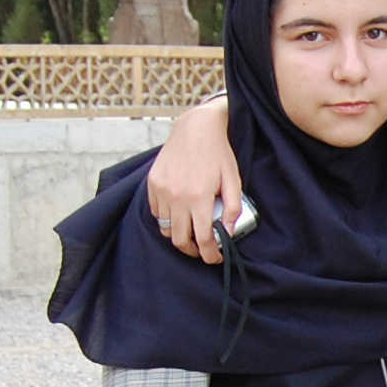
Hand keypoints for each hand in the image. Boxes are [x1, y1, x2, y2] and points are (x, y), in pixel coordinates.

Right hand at [148, 97, 240, 262]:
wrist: (195, 128)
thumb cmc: (218, 154)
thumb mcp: (234, 180)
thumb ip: (233, 209)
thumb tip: (228, 233)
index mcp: (198, 198)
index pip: (202, 239)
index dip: (210, 255)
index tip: (216, 258)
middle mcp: (176, 197)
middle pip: (180, 240)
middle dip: (193, 250)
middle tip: (203, 249)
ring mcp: (161, 190)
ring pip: (165, 228)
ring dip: (179, 235)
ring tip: (191, 232)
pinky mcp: (152, 184)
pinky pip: (156, 212)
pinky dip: (166, 219)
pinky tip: (179, 214)